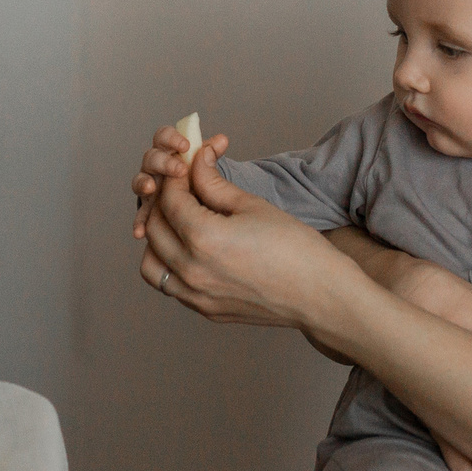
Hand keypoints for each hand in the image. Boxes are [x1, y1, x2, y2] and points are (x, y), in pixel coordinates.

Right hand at [131, 124, 225, 239]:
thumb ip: (211, 153)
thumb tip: (222, 140)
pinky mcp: (149, 211)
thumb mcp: (207, 165)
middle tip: (180, 170)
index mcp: (169, 151)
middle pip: (151, 158)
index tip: (186, 145)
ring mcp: (150, 188)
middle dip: (164, 162)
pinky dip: (140, 222)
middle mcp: (156, 168)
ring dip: (144, 183)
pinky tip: (141, 230)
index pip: (163, 137)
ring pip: (141, 182)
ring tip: (151, 188)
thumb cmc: (202, 180)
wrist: (204, 209)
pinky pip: (142, 216)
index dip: (171, 138)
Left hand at [137, 146, 350, 328]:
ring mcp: (196, 295)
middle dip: (163, 201)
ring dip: (157, 237)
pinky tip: (189, 250)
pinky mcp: (205, 309)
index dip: (175, 177)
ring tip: (179, 221)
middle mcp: (191, 270)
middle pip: (153, 227)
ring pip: (150, 262)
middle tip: (181, 187)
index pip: (169, 199)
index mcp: (203, 238)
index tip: (185, 166)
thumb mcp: (252, 205)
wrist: (320, 295)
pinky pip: (170, 285)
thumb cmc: (296, 249)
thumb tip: (197, 160)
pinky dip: (169, 264)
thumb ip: (214, 183)